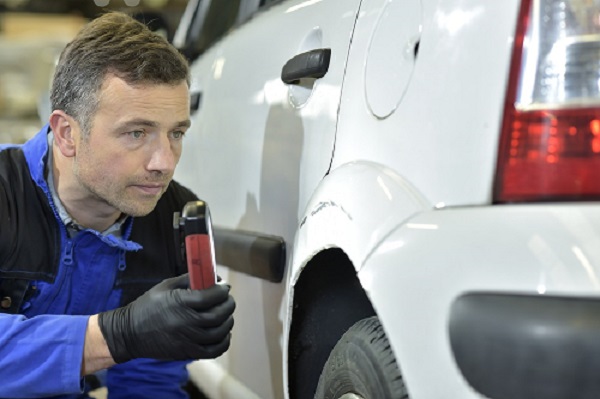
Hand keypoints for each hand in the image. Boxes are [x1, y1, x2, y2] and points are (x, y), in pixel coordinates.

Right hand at [97, 274, 234, 362]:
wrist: (129, 333)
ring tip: (226, 314)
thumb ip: (188, 280)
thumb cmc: (147, 306)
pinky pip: (214, 351)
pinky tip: (223, 332)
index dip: (222, 290)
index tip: (224, 286)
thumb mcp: (165, 286)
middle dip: (228, 304)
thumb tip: (211, 277)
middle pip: (218, 315)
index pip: (210, 296)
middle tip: (227, 299)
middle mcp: (185, 322)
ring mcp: (187, 340)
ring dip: (228, 321)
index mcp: (179, 303)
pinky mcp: (187, 353)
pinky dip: (224, 341)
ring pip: (219, 333)